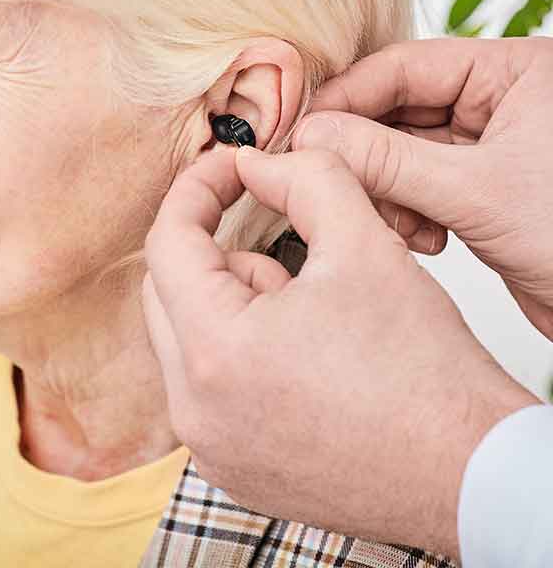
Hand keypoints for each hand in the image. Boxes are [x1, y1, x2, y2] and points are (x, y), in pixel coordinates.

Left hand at [142, 144, 536, 559]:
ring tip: (311, 316)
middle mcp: (195, 409)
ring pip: (188, 336)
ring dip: (234, 303)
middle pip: (168, 290)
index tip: (229, 167)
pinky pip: (206, 382)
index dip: (196, 190)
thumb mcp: (363, 244)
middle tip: (281, 242)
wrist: (469, 473)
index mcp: (215, 351)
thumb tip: (254, 163)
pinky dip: (239, 350)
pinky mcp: (230, 464)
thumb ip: (303, 180)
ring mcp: (210, 444)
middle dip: (217, 251)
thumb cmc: (423, 373)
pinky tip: (303, 356)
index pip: (167, 243)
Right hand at [296, 35, 552, 338]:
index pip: (404, 67)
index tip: (302, 130)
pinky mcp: (478, 188)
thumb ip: (387, 160)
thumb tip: (313, 134)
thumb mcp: (476, 193)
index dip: (347, 98)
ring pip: (402, 152)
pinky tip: (424, 237)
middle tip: (328, 178)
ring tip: (400, 222)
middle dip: (364, 152)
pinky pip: (417, 185)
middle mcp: (499, 102)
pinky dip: (406, 211)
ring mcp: (488, 146)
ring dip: (385, 189)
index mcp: (515, 73)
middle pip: (398, 109)